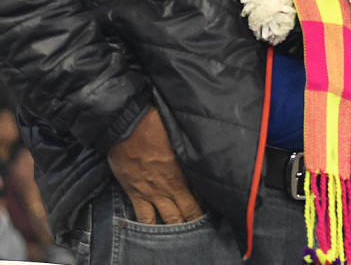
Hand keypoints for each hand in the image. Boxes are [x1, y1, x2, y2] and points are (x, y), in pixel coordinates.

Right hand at [106, 107, 202, 224]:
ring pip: (167, 219)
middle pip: (186, 212)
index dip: (208, 205)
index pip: (200, 196)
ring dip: (176, 226)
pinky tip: (155, 231)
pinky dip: (149, 226)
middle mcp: (168, 187)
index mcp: (182, 173)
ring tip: (182, 231)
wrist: (127, 125)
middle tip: (201, 224)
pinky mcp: (134, 193)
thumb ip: (192, 150)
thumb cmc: (157, 124)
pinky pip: (143, 217)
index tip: (216, 208)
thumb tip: (205, 151)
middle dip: (194, 220)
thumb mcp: (181, 136)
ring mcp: (151, 193)